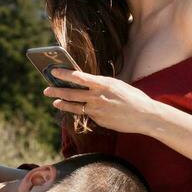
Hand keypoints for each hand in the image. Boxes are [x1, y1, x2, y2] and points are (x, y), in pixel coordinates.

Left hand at [44, 69, 162, 135]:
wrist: (144, 116)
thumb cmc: (133, 98)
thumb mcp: (117, 85)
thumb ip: (101, 85)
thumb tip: (88, 84)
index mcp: (103, 83)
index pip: (78, 77)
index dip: (64, 74)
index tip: (53, 71)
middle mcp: (97, 97)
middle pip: (71, 93)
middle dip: (56, 90)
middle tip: (46, 89)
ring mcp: (97, 110)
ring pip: (75, 106)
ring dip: (63, 103)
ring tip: (54, 101)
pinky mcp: (98, 120)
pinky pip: (87, 114)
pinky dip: (82, 111)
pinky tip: (77, 110)